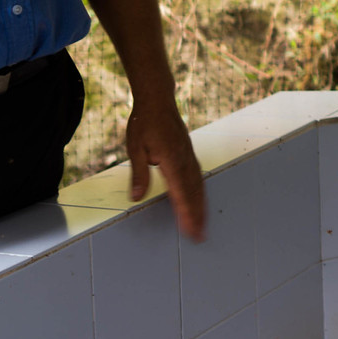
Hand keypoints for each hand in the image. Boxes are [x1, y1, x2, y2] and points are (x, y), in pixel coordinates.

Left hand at [127, 100, 204, 240]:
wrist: (157, 101)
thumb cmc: (144, 123)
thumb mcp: (134, 148)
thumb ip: (139, 174)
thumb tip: (136, 197)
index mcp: (172, 161)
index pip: (181, 193)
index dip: (186, 213)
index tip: (190, 230)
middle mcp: (185, 161)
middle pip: (194, 193)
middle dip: (197, 216)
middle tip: (200, 236)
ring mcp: (189, 157)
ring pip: (198, 186)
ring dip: (201, 206)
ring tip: (202, 224)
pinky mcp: (189, 154)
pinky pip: (198, 177)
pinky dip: (200, 193)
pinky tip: (199, 199)